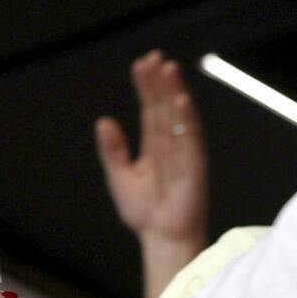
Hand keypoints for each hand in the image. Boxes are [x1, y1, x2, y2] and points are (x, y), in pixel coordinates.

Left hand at [96, 52, 207, 253]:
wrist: (161, 239)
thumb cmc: (145, 212)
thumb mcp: (120, 177)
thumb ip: (113, 151)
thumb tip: (103, 122)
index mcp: (154, 144)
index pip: (150, 107)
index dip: (147, 85)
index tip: (142, 63)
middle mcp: (171, 143)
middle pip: (165, 105)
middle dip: (160, 82)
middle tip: (154, 58)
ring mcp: (184, 152)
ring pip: (179, 116)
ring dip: (174, 92)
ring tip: (168, 69)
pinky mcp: (194, 166)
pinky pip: (190, 139)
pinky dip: (187, 120)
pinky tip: (181, 101)